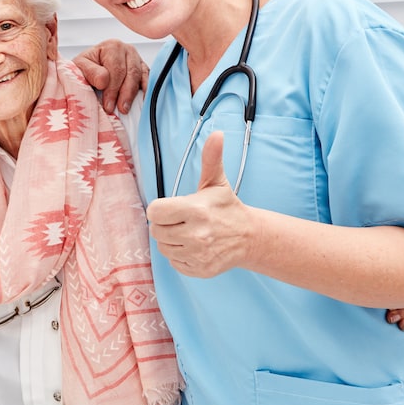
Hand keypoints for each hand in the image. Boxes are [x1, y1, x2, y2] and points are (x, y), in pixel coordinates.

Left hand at [73, 39, 147, 113]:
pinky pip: (147, 78)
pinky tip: (141, 100)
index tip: (108, 105)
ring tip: (126, 108)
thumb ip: (90, 72)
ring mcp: (136, 58)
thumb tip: (104, 81)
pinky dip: (145, 90)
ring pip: (139, 76)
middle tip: (120, 109)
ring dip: (133, 94)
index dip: (112, 89)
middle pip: (130, 73)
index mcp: (112, 46)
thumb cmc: (85, 67)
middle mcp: (126, 50)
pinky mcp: (142, 67)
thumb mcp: (80, 67)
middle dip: (124, 94)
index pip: (116, 69)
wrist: (88, 68)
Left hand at [147, 131, 250, 276]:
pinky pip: (174, 263)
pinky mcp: (200, 270)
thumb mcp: (216, 182)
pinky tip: (194, 247)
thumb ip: (211, 159)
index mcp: (196, 210)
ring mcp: (198, 254)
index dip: (160, 210)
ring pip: (164, 248)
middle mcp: (196, 234)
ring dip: (172, 241)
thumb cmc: (226, 208)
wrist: (249, 237)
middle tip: (181, 221)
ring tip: (188, 233)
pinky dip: (181, 256)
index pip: (155, 212)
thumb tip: (216, 134)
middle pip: (156, 232)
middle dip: (165, 225)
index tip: (171, 208)